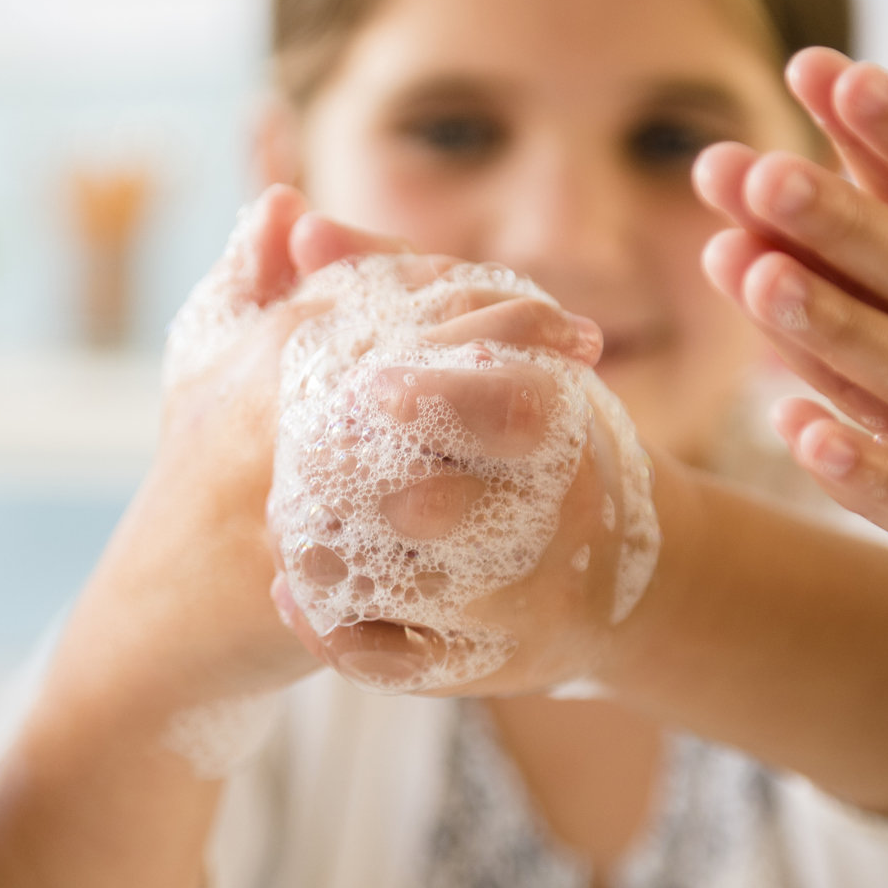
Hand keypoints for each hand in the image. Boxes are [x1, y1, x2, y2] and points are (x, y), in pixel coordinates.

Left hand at [261, 223, 649, 697]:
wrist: (609, 568)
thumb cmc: (528, 430)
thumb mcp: (481, 346)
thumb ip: (389, 279)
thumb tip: (300, 225)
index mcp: (559, 423)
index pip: (518, 409)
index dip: (446, 396)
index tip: (372, 383)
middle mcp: (551, 516)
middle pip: (462, 509)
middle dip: (384, 490)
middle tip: (309, 465)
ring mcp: (522, 599)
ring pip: (426, 592)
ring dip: (347, 566)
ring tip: (278, 531)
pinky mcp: (491, 661)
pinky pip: (409, 660)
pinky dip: (342, 635)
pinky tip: (287, 597)